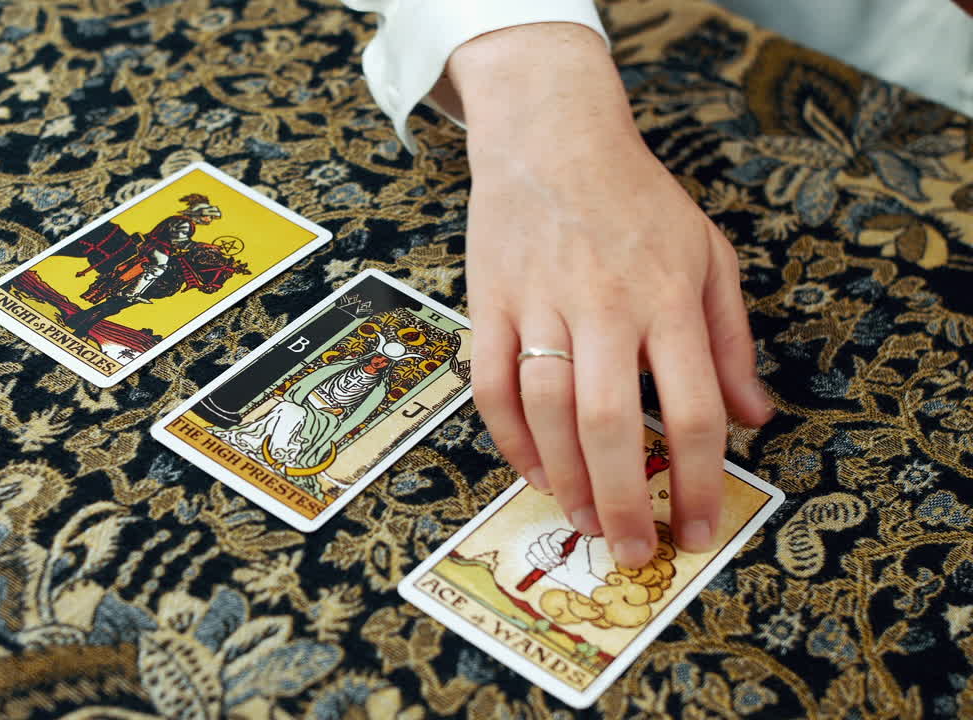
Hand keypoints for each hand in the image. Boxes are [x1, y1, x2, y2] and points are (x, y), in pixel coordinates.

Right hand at [447, 24, 773, 567]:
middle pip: (611, 422)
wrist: (552, 139)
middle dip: (622, 500)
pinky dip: (508, 438)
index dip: (695, 479)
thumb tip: (756, 418)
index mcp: (669, 297)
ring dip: (563, 479)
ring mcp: (540, 304)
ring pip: (546, 410)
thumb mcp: (709, 255)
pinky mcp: (489, 303)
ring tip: (583, 522)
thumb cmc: (637, 200)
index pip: (692, 406)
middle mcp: (605, 305)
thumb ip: (731, 339)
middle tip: (631, 551)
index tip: (693, 528)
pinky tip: (532, 471)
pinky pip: (489, 385)